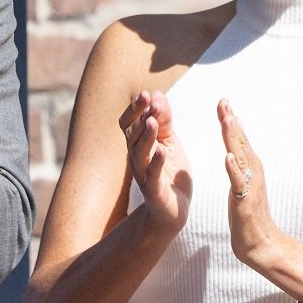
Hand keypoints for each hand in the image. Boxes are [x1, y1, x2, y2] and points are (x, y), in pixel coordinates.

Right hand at [119, 90, 191, 234]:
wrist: (173, 210)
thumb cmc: (169, 172)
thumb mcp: (170, 141)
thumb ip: (165, 120)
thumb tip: (157, 94)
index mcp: (138, 144)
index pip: (129, 122)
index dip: (135, 108)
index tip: (147, 92)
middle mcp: (136, 158)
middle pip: (131, 134)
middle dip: (139, 115)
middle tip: (148, 99)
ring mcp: (144, 174)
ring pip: (139, 153)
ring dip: (146, 136)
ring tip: (153, 121)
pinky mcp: (154, 190)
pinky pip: (153, 175)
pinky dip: (157, 162)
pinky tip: (163, 150)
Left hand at [218, 99, 278, 266]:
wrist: (259, 242)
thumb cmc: (248, 212)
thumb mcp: (241, 182)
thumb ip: (240, 164)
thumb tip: (235, 148)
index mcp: (249, 166)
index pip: (238, 138)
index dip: (231, 119)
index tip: (223, 101)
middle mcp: (252, 171)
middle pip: (240, 141)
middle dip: (231, 120)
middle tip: (223, 101)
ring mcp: (249, 184)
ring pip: (240, 156)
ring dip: (233, 138)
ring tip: (227, 119)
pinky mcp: (244, 200)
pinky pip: (238, 182)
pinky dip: (233, 169)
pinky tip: (228, 157)